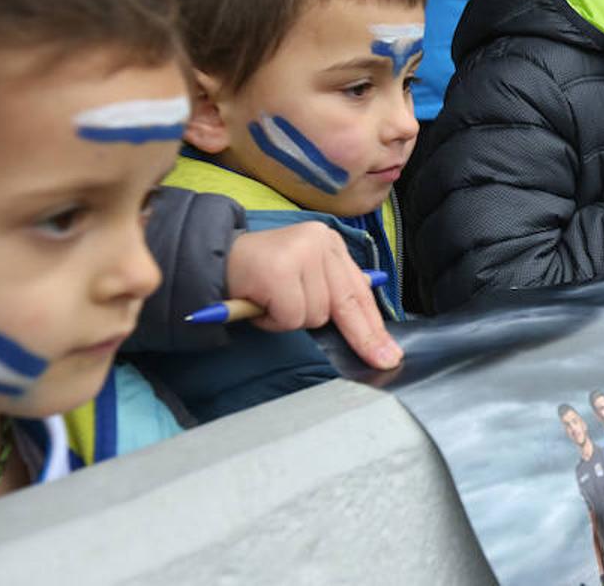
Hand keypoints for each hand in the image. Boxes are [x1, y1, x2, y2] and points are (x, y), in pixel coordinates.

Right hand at [226, 223, 403, 369]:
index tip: (389, 351)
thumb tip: (371, 330)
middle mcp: (320, 242)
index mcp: (331, 243)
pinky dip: (274, 320)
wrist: (214, 261)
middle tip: (383, 360)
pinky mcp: (279, 270)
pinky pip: (291, 316)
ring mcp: (300, 253)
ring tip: (271, 303)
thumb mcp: (305, 277)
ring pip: (316, 315)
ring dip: (291, 319)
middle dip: (363, 337)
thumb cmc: (261, 276)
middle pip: (348, 303)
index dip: (374, 325)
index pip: (359, 290)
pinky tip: (260, 303)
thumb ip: (333, 292)